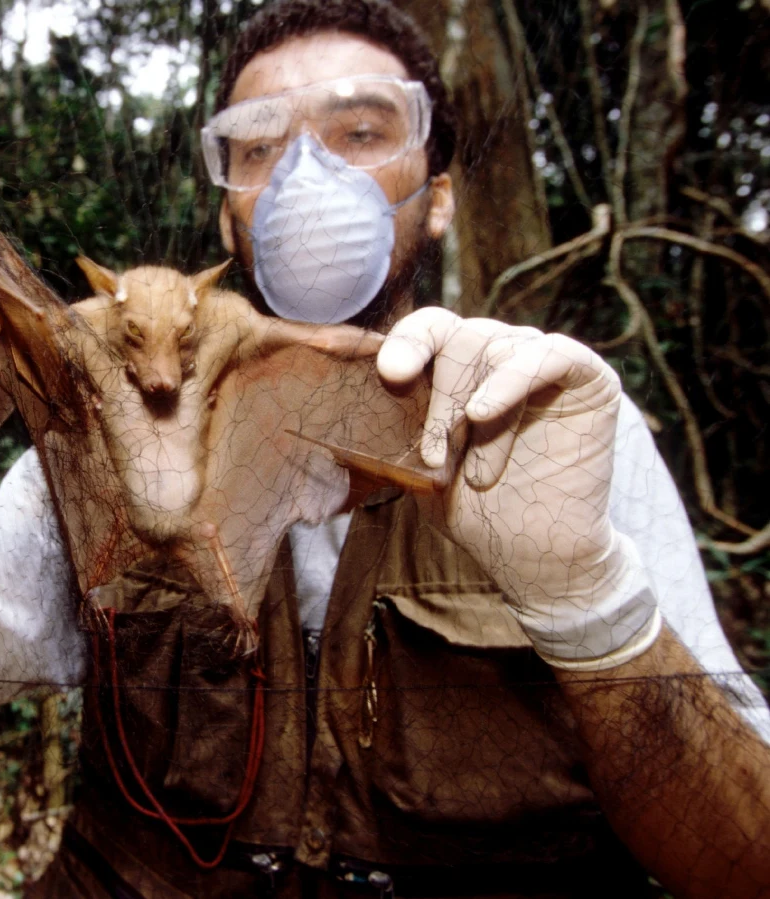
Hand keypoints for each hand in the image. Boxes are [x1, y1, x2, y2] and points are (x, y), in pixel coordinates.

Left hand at [378, 309, 658, 668]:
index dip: (406, 341)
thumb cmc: (472, 510)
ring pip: (497, 349)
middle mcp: (499, 355)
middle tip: (434, 456)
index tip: (388, 373)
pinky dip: (513, 379)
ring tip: (473, 472)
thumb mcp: (414, 470)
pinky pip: (551, 353)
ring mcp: (543, 363)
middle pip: (459, 338)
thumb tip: (320, 421)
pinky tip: (485, 412)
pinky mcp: (588, 379)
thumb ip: (384, 434)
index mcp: (457, 368)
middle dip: (438, 399)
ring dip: (472, 412)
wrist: (532, 558)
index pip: (429, 329)